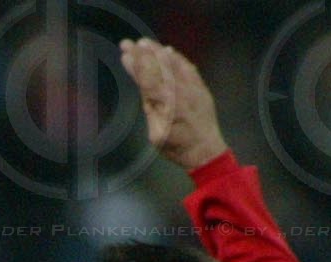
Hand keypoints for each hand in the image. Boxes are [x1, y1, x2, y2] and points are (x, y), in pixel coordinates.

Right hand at [120, 37, 226, 171]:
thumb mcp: (156, 134)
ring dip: (157, 51)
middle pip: (158, 68)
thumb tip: (144, 87)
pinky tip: (168, 50)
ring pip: (173, 64)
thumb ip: (150, 108)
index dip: (136, 66)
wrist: (205, 150)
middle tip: (128, 43)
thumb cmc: (176, 147)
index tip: (125, 54)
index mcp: (166, 105)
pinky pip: (188, 67)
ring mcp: (192, 87)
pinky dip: (177, 58)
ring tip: (145, 42)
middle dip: (142, 54)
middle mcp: (179, 92)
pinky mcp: (200, 86)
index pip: (147, 80)